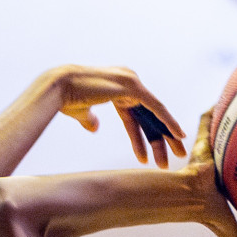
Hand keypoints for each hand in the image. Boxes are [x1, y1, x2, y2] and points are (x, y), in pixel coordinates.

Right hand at [49, 65, 188, 167]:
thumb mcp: (82, 112)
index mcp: (117, 88)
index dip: (144, 137)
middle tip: (176, 154)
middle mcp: (127, 81)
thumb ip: (91, 119)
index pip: (136, 117)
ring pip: (155, 114)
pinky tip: (177, 134)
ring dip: (167, 135)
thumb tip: (95, 127)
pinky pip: (155, 107)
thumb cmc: (66, 99)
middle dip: (163, 137)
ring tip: (177, 155)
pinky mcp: (132, 86)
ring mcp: (131, 81)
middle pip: (150, 115)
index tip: (152, 155)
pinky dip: (167, 121)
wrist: (59, 88)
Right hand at [182, 109, 236, 236]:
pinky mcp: (201, 140)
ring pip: (226, 132)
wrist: (190, 198)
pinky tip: (225, 95)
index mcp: (235, 185)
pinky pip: (206, 119)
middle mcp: (226, 166)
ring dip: (236, 117)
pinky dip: (211, 109)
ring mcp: (213, 152)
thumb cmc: (212, 216)